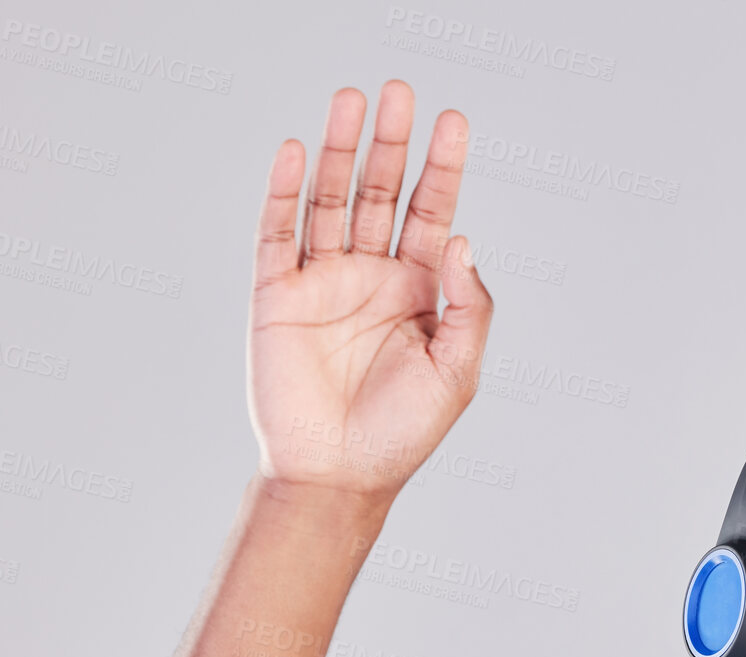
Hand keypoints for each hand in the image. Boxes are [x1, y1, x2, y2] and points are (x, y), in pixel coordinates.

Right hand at [247, 80, 493, 505]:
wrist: (340, 476)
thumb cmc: (404, 432)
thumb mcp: (457, 371)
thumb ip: (468, 305)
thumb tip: (463, 240)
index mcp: (420, 289)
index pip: (433, 212)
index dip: (443, 167)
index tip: (454, 120)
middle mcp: (372, 275)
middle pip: (381, 192)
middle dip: (391, 143)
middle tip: (399, 92)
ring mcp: (323, 281)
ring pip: (330, 199)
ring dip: (338, 150)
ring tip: (351, 99)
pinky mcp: (277, 296)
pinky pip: (278, 233)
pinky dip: (283, 191)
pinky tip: (294, 151)